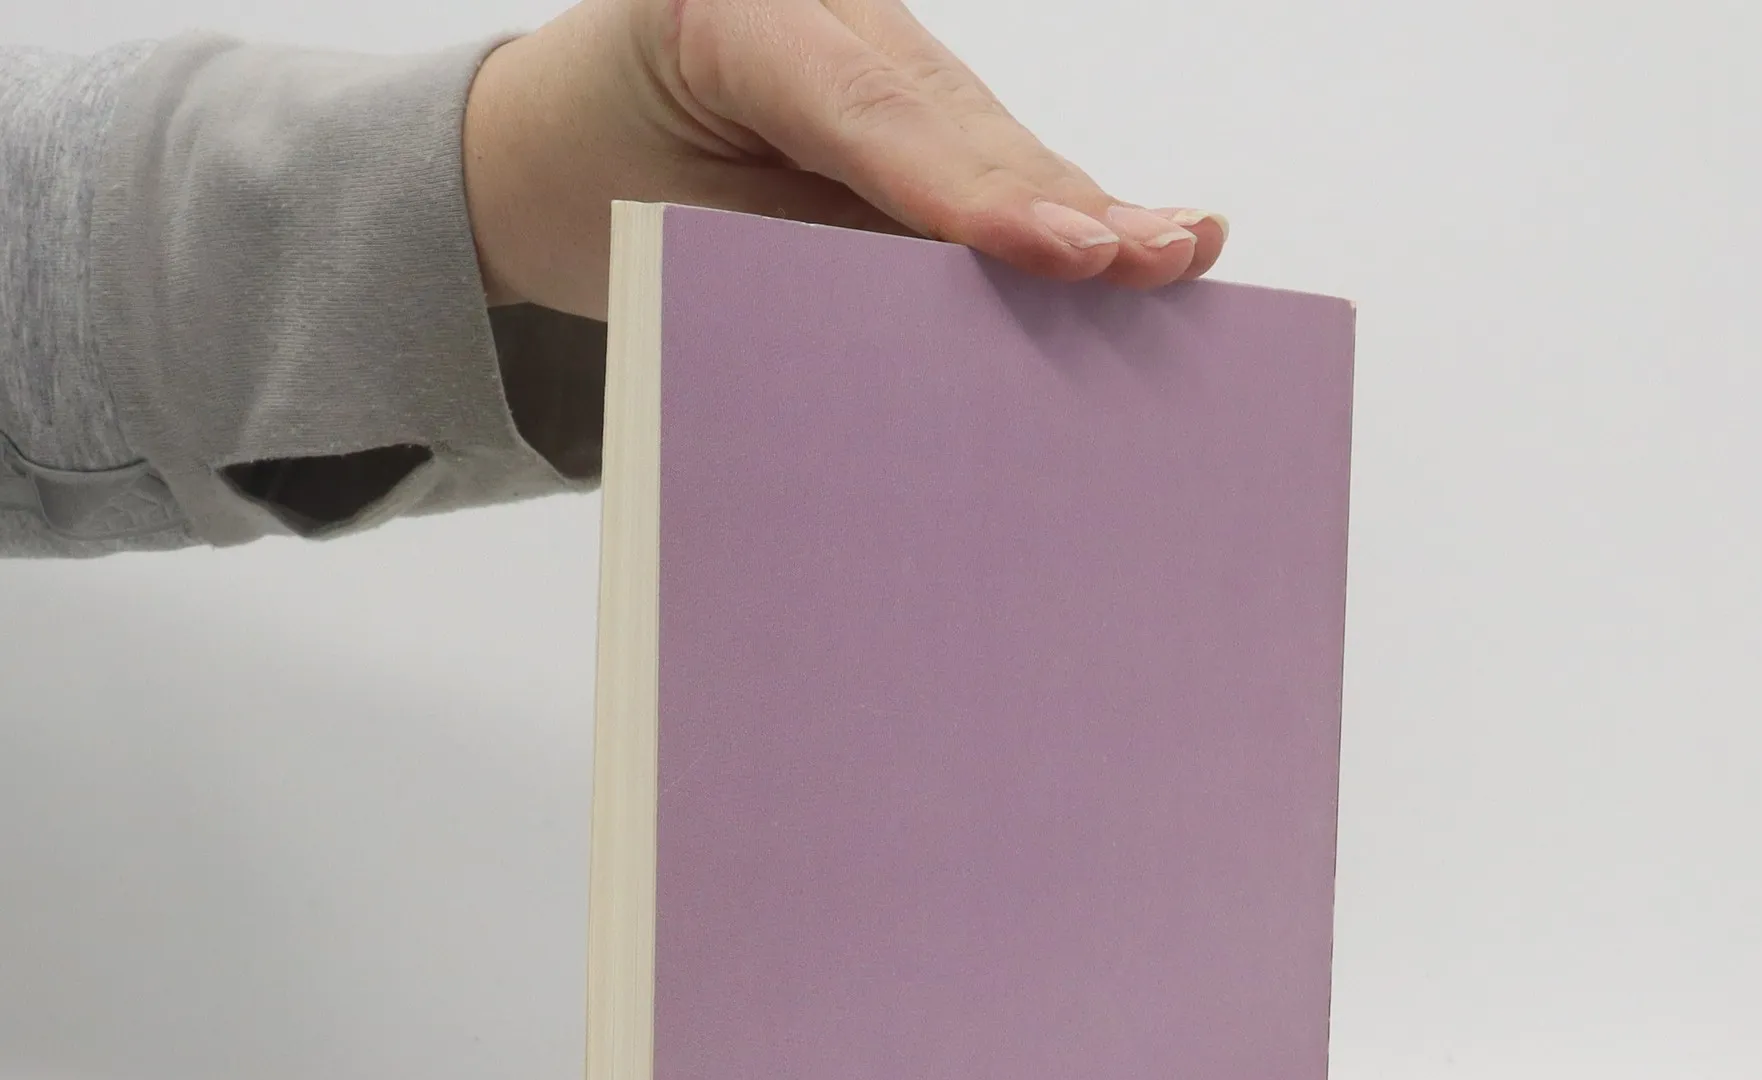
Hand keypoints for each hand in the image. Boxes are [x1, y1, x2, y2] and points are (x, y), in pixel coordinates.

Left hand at [462, 0, 1227, 317]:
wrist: (566, 145)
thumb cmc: (604, 177)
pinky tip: (1153, 235)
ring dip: (1090, 210)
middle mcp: (824, 16)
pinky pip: (990, 162)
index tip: (1056, 247)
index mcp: (732, 16)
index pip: (866, 112)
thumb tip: (921, 347)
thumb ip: (773, 257)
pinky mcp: (913, 108)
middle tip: (1147, 257)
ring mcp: (878, 50)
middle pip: (957, 124)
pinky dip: (1065, 213)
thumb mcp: (653, 224)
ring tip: (1178, 251)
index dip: (968, 186)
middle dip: (1056, 199)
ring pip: (994, 142)